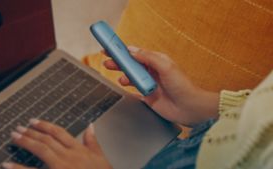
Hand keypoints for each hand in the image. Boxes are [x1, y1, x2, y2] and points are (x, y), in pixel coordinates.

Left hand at [2, 119, 112, 168]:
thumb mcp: (100, 158)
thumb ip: (93, 141)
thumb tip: (90, 126)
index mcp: (78, 149)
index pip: (59, 132)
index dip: (44, 125)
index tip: (32, 121)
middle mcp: (69, 156)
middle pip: (47, 139)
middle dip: (31, 132)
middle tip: (17, 128)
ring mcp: (61, 167)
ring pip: (41, 150)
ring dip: (25, 142)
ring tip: (13, 137)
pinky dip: (19, 168)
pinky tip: (7, 165)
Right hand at [103, 46, 218, 126]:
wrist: (189, 108)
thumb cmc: (182, 86)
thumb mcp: (166, 66)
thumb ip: (148, 57)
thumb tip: (132, 50)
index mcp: (156, 61)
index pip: (136, 53)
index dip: (122, 50)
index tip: (110, 48)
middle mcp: (152, 72)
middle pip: (130, 65)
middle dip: (118, 63)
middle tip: (107, 62)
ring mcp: (149, 85)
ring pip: (131, 78)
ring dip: (123, 76)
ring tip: (120, 78)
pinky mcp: (148, 97)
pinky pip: (134, 92)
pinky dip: (127, 89)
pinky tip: (123, 88)